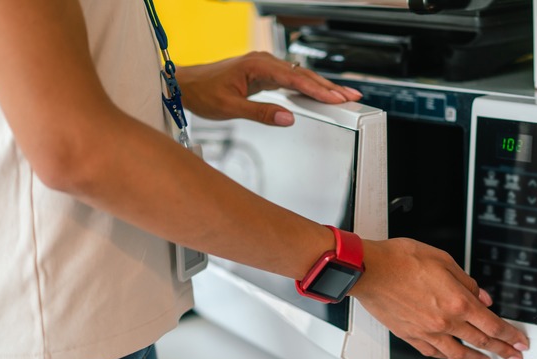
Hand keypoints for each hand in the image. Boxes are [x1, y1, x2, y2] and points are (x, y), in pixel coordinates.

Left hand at [177, 51, 361, 125]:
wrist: (185, 85)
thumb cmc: (202, 93)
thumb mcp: (230, 107)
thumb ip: (260, 113)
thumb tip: (287, 118)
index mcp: (258, 66)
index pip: (296, 79)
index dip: (318, 90)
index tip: (336, 99)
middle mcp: (264, 62)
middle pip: (304, 74)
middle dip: (329, 87)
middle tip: (351, 97)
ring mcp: (265, 67)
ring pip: (300, 76)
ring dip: (321, 86)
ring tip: (342, 97)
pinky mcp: (264, 74)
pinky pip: (291, 79)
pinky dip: (308, 87)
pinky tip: (319, 94)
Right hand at [350, 238, 529, 358]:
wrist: (370, 270)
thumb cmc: (400, 259)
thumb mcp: (443, 260)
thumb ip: (466, 281)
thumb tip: (482, 297)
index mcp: (457, 301)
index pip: (493, 324)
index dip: (511, 335)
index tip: (520, 342)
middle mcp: (444, 321)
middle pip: (481, 341)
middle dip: (502, 351)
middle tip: (514, 358)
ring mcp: (427, 331)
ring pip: (458, 352)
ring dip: (476, 358)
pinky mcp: (410, 335)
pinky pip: (433, 352)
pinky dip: (447, 356)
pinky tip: (451, 356)